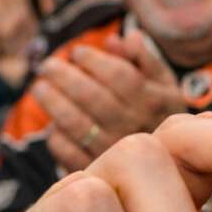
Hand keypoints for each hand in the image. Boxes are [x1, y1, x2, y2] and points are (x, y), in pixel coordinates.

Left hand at [33, 30, 186, 170]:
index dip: (93, 60)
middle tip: (47, 65)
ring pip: (76, 124)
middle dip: (64, 77)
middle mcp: (136, 126)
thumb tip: (114, 40)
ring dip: (52, 103)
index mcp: (154, 101)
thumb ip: (143, 57)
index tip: (77, 52)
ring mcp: (117, 151)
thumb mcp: (163, 82)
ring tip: (40, 88)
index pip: (119, 75)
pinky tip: (53, 125)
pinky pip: (69, 153)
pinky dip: (56, 137)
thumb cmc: (159, 113)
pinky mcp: (100, 171)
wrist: (171, 165)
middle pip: (93, 97)